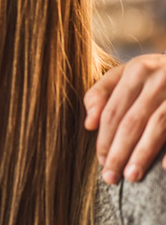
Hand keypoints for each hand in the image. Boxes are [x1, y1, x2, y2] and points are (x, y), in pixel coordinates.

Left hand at [84, 53, 165, 183]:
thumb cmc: (153, 74)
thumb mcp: (126, 74)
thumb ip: (101, 94)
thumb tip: (89, 125)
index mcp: (137, 71)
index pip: (113, 111)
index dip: (105, 138)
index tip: (102, 160)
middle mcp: (159, 79)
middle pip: (132, 122)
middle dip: (119, 152)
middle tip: (110, 176)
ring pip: (157, 127)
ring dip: (142, 154)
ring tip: (131, 176)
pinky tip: (164, 168)